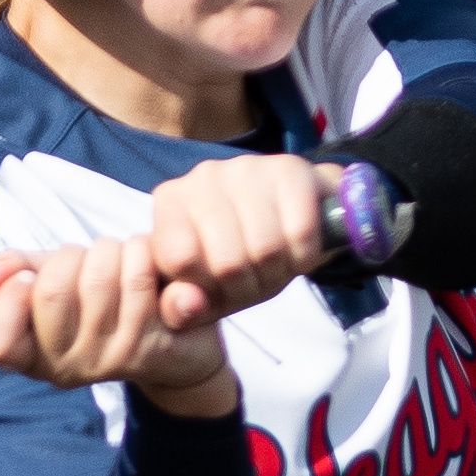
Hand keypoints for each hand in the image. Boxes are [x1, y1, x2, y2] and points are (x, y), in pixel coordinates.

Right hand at [0, 238, 238, 417]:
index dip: (8, 301)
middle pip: (51, 291)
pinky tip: (148, 262)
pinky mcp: (155, 345)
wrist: (177, 337)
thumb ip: (15, 270)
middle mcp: (69, 367)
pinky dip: (142, 252)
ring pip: (99, 278)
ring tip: (121, 258)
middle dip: (69, 256)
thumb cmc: (101, 301)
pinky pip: (139, 280)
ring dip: (111, 250)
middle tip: (87, 259)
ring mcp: (112, 360)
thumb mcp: (52, 282)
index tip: (27, 279)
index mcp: (33, 357)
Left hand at [144, 154, 346, 331]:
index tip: (220, 285)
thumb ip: (181, 307)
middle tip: (256, 280)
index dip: (208, 287)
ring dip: (278, 273)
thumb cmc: (241, 254)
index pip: (180, 259)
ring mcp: (246, 168)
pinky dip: (305, 257)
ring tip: (276, 266)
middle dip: (249, 286)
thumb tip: (187, 305)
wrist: (297, 213)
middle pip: (227, 261)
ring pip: (265, 248)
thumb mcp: (205, 289)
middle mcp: (203, 177)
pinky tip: (298, 251)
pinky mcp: (289, 168)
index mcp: (170, 202)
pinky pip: (300, 233)